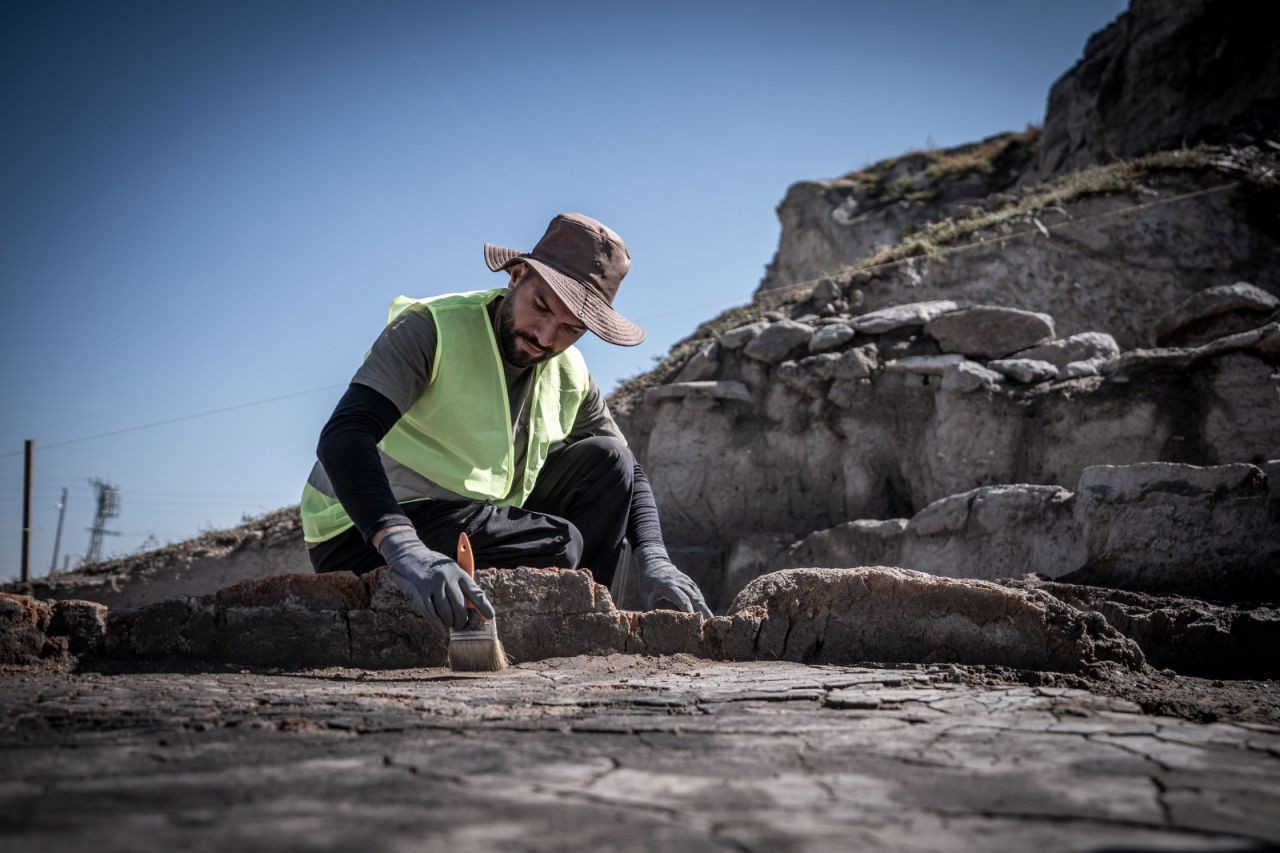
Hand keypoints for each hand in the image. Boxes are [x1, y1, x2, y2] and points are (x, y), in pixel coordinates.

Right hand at [376, 528, 494, 635]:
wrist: (411, 556)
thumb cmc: (437, 567)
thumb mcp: (453, 570)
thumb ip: (462, 587)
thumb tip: (474, 609)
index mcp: (459, 572)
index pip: (475, 591)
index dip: (483, 606)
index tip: (490, 617)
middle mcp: (448, 578)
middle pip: (460, 606)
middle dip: (462, 620)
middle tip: (462, 625)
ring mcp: (433, 585)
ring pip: (445, 611)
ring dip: (450, 622)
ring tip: (451, 624)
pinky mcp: (421, 592)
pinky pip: (431, 613)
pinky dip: (437, 624)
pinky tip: (441, 630)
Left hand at [633, 543, 713, 617]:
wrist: (655, 564)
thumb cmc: (648, 581)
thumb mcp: (645, 593)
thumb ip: (649, 607)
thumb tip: (649, 622)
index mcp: (670, 586)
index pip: (683, 599)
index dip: (689, 610)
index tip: (693, 620)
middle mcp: (681, 584)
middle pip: (695, 599)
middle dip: (704, 611)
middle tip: (710, 623)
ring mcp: (687, 582)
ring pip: (699, 597)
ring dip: (705, 608)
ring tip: (711, 622)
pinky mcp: (690, 583)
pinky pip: (698, 594)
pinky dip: (702, 603)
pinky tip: (706, 613)